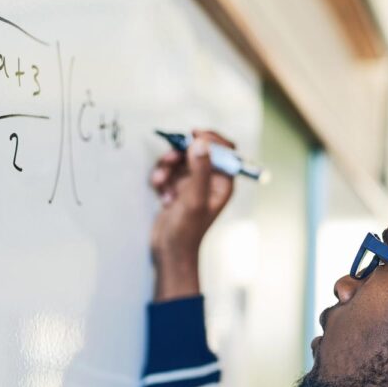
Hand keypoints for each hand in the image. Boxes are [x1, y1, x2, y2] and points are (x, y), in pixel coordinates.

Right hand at [150, 129, 234, 300]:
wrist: (170, 251)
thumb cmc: (187, 231)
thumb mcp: (194, 199)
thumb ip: (199, 170)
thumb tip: (201, 142)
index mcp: (223, 183)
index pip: (226, 150)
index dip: (211, 139)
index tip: (193, 135)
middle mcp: (210, 181)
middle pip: (198, 151)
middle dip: (181, 153)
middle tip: (169, 159)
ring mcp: (193, 184)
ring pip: (181, 160)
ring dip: (167, 168)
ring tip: (161, 183)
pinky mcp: (178, 189)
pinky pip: (169, 171)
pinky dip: (163, 179)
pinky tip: (162, 195)